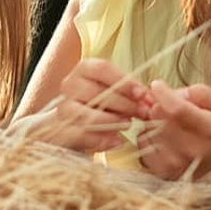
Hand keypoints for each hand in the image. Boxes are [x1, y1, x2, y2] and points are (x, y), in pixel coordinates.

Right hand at [34, 58, 152, 152]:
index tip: (143, 95)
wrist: (73, 124)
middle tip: (142, 114)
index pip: (103, 69)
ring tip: (127, 125)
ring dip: (112, 122)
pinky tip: (116, 141)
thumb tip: (149, 100)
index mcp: (84, 69)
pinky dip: (101, 140)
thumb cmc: (101, 104)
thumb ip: (132, 93)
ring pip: (87, 115)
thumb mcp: (116, 92)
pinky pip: (81, 135)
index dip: (125, 82)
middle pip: (97, 92)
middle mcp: (70, 85)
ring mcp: (63, 108)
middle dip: (124, 104)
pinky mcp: (61, 130)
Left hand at [136, 81, 210, 179]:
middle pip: (158, 117)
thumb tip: (174, 93)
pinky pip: (141, 141)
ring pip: (148, 127)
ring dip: (152, 119)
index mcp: (210, 130)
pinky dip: (147, 133)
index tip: (157, 85)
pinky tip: (161, 134)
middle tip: (165, 105)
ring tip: (167, 121)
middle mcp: (192, 150)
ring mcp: (175, 163)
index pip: (177, 110)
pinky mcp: (161, 171)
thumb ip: (201, 92)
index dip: (163, 94)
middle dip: (158, 104)